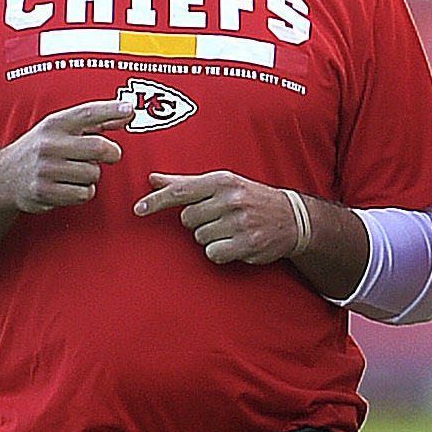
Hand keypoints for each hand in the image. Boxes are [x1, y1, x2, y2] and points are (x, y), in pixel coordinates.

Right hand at [0, 99, 130, 212]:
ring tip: (77, 172)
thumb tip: (128, 112)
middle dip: (112, 153)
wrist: (3, 177)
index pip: (87, 113)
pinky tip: (70, 186)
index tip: (130, 110)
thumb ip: (95, 121)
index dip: (110, 110)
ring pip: (94, 173)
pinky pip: (84, 193)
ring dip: (92, 175)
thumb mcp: (60, 129)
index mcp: (55, 124)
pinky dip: (83, 192)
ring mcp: (46, 168)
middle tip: (110, 155)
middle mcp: (49, 144)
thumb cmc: (40, 149)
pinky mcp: (45, 191)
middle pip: (99, 147)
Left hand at [135, 171, 299, 264]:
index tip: (138, 209)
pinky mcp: (246, 243)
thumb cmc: (250, 198)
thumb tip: (153, 179)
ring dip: (210, 237)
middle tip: (219, 217)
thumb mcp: (222, 184)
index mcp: (222, 180)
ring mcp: (240, 222)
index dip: (157, 201)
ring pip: (199, 237)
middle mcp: (231, 199)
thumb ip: (186, 183)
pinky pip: (213, 253)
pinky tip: (235, 243)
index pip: (181, 191)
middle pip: (187, 218)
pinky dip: (220, 252)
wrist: (292, 217)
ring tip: (230, 229)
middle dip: (198, 221)